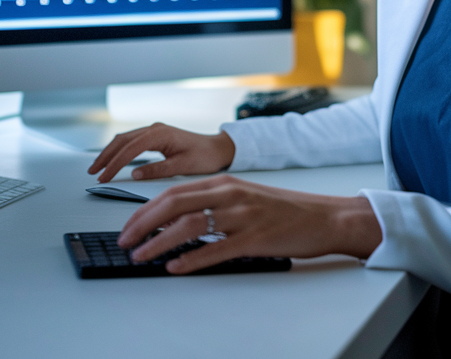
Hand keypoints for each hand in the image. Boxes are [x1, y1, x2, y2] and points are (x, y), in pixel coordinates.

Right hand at [88, 123, 234, 182]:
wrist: (218, 149)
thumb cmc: (205, 156)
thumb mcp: (182, 166)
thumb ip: (158, 170)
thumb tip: (135, 174)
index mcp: (160, 134)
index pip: (129, 149)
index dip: (114, 164)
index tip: (104, 177)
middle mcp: (154, 129)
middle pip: (121, 140)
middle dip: (105, 156)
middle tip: (94, 172)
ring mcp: (154, 131)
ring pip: (124, 140)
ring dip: (109, 153)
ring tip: (98, 168)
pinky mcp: (155, 137)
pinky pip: (131, 142)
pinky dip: (119, 151)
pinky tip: (113, 160)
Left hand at [116, 175, 383, 273]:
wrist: (326, 217)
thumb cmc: (285, 210)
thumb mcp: (245, 197)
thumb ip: (214, 203)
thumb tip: (177, 221)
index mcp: (224, 182)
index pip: (173, 193)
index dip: (145, 210)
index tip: (128, 227)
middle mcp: (230, 194)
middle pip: (174, 204)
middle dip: (142, 224)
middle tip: (124, 241)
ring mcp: (243, 216)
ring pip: (190, 225)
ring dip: (159, 242)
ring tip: (142, 256)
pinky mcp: (256, 239)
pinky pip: (217, 249)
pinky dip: (192, 259)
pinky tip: (176, 267)